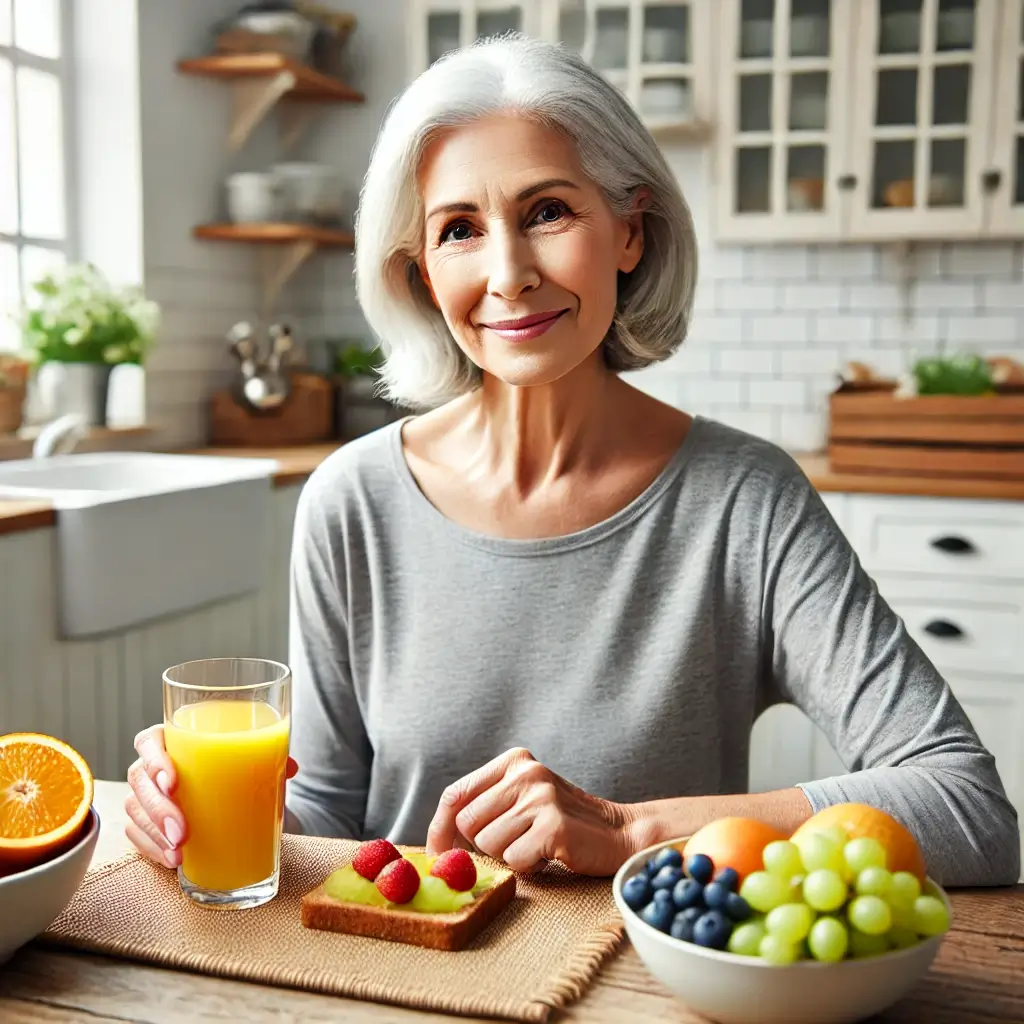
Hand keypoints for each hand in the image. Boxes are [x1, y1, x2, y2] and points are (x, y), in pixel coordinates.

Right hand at [125, 724, 297, 868]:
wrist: (244, 802)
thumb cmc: (242, 772)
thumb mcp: (256, 762)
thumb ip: (270, 758)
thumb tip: (289, 767)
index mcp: (176, 740)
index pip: (149, 740)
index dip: (154, 758)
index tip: (173, 782)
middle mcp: (154, 765)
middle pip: (139, 779)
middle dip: (157, 808)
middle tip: (182, 832)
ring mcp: (146, 794)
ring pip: (135, 809)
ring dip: (155, 834)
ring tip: (179, 853)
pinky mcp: (146, 823)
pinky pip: (137, 835)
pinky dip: (152, 849)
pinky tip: (172, 860)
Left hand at [425, 747, 634, 875]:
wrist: (618, 833)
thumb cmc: (562, 822)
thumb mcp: (523, 798)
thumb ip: (485, 806)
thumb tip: (438, 841)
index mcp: (514, 761)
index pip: (456, 794)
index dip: (439, 827)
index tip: (437, 853)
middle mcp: (526, 773)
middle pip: (467, 823)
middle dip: (482, 845)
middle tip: (511, 846)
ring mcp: (541, 797)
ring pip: (488, 844)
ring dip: (509, 855)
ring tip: (536, 844)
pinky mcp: (554, 825)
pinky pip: (515, 860)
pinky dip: (529, 865)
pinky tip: (550, 853)